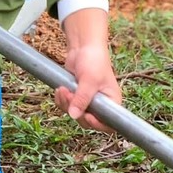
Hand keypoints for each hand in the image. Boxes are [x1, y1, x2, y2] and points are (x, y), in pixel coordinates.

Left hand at [54, 8, 118, 131]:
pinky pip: (67, 107)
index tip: (87, 116)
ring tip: (63, 89)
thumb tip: (74, 116)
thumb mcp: (89, 80)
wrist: (82, 47)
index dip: (98, 125)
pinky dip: (61, 100)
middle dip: (76, 110)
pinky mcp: (77, 97)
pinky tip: (61, 89)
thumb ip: (82, 98)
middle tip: (69, 95)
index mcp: (112, 101)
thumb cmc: (94, 61)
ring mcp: (88, 101)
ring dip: (66, 104)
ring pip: (75, 114)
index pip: (109, 124)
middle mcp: (102, 104)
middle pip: (87, 121)